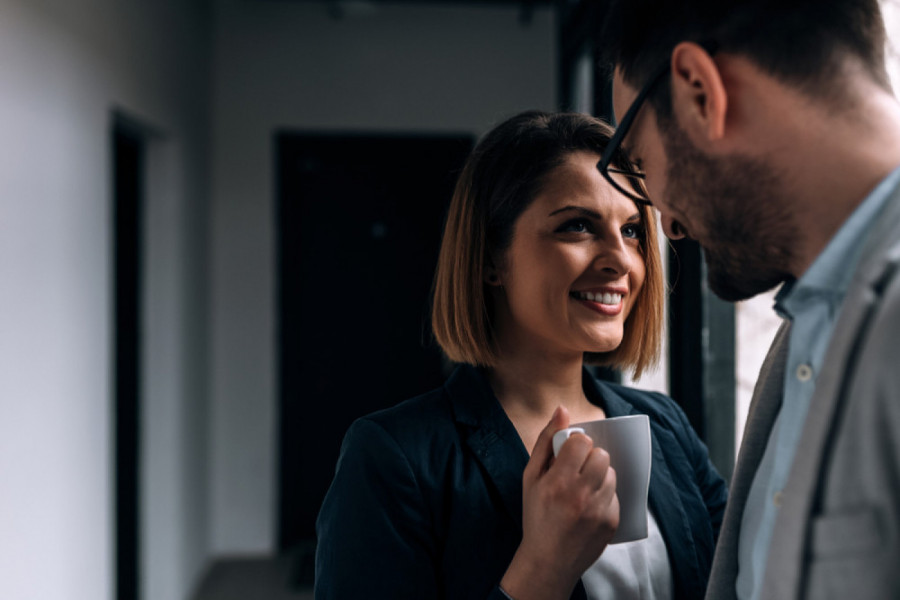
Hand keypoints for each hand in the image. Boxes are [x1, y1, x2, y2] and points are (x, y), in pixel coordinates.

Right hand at [500, 406, 618, 599]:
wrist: (548, 560)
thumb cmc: (536, 515)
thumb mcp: (531, 477)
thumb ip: (545, 441)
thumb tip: (562, 410)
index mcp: (558, 481)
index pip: (582, 442)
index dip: (576, 445)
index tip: (569, 454)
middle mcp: (581, 495)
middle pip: (601, 455)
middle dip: (590, 458)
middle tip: (577, 471)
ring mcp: (599, 510)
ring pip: (610, 473)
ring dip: (598, 476)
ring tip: (582, 490)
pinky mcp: (612, 522)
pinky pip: (615, 494)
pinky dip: (604, 496)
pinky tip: (588, 507)